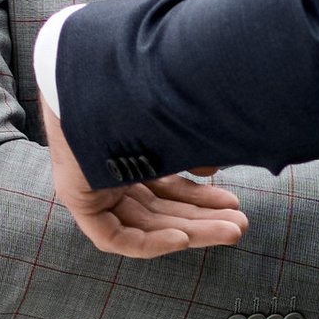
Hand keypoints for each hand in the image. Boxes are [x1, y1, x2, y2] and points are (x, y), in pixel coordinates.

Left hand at [40, 95, 250, 256]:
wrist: (100, 76)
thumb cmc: (137, 91)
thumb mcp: (175, 128)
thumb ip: (190, 153)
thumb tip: (211, 168)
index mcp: (129, 149)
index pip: (168, 185)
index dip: (202, 197)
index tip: (232, 201)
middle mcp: (111, 170)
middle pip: (161, 207)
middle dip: (203, 218)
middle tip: (240, 225)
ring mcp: (94, 187)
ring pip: (146, 224)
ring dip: (190, 232)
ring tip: (231, 232)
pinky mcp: (79, 202)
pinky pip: (116, 237)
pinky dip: (149, 242)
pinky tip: (182, 240)